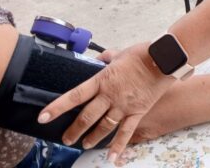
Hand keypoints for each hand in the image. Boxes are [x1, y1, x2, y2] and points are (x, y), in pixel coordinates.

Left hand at [38, 43, 174, 164]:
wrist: (165, 59)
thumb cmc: (143, 53)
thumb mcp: (120, 53)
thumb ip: (106, 58)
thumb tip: (97, 60)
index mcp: (103, 80)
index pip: (75, 95)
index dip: (58, 107)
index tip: (43, 117)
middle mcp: (110, 96)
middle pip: (87, 116)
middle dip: (74, 129)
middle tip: (66, 138)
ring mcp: (124, 106)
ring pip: (104, 126)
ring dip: (92, 137)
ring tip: (85, 144)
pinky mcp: (138, 111)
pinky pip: (126, 132)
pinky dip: (119, 146)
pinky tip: (112, 158)